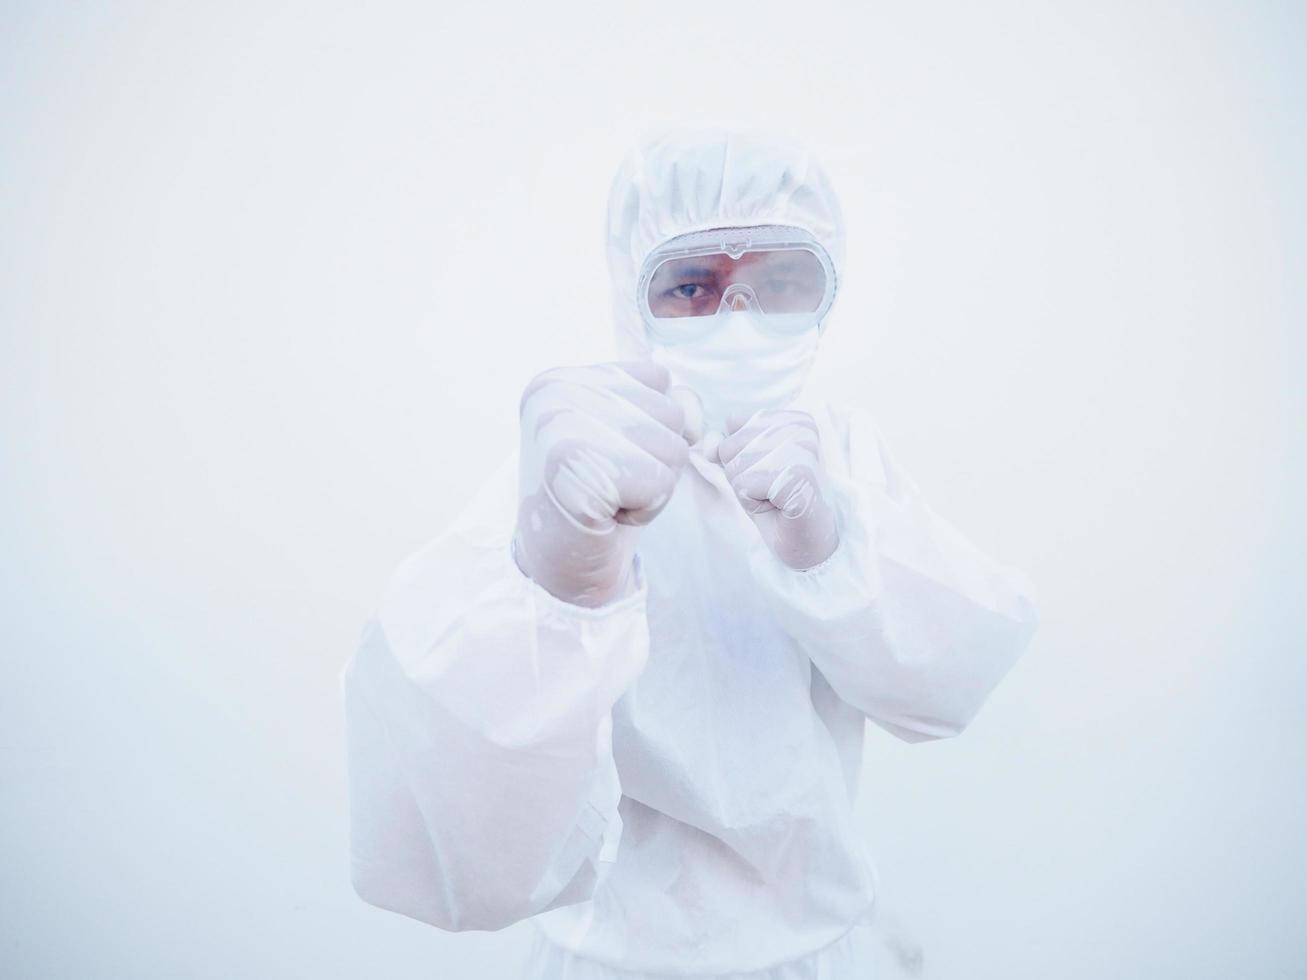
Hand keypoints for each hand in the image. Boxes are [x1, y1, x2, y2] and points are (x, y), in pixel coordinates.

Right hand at [514, 361, 699, 606]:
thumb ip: (666, 406)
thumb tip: (695, 421)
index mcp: (560, 379)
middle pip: (670, 413)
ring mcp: (563, 428)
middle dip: (655, 459)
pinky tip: (608, 516)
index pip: (658, 379)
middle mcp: (556, 394)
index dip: (653, 428)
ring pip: (672, 448)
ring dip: (653, 486)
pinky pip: (661, 484)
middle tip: (609, 483)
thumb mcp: (629, 436)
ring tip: (609, 498)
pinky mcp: (578, 470)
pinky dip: (646, 510)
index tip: (609, 457)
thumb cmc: (598, 499)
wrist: (560, 565)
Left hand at [717, 409, 839, 569]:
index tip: (768, 473)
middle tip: (771, 490)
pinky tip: (778, 507)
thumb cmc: (777, 503)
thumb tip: (709, 444)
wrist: (806, 542)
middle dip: (741, 475)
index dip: (740, 456)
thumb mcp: (744, 468)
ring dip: (748, 491)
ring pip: (735, 466)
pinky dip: (753, 503)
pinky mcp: (798, 475)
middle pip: (730, 445)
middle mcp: (801, 427)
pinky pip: (745, 485)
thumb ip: (723, 447)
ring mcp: (803, 449)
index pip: (734, 422)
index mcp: (793, 417)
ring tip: (775, 498)